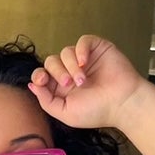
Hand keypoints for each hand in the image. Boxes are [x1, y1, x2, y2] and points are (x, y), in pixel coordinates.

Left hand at [28, 35, 143, 129]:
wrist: (123, 103)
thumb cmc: (97, 111)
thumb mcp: (65, 113)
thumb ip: (46, 101)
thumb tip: (32, 85)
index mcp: (62, 87)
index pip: (42, 74)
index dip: (39, 75)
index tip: (42, 81)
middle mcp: (71, 71)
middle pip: (51, 61)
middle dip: (57, 72)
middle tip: (70, 84)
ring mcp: (84, 59)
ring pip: (65, 52)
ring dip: (71, 66)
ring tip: (83, 80)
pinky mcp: (97, 49)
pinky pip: (82, 41)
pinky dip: (81, 50)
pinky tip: (85, 63)